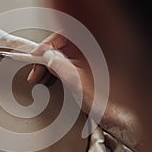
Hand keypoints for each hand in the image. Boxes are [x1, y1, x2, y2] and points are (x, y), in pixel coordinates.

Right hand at [27, 33, 141, 151]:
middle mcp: (89, 50)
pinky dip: (55, 71)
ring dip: (48, 66)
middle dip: (44, 59)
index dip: (46, 45)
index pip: (63, 35)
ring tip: (38, 79)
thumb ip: (59, 65)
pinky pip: (65, 64)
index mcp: (91, 47)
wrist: (116, 115)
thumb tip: (45, 55)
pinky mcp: (84, 68)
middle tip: (35, 74)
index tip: (35, 57)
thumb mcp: (77, 81)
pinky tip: (48, 80)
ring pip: (61, 56)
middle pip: (60, 46)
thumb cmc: (105, 99)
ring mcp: (86, 59)